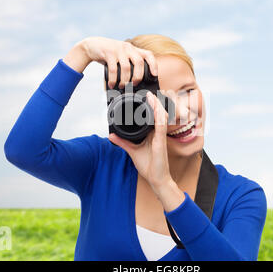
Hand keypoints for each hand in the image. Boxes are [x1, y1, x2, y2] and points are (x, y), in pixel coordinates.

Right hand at [63, 36, 157, 87]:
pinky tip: (111, 84)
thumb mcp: (122, 56)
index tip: (154, 75)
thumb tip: (137, 82)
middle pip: (139, 62)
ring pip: (126, 67)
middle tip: (134, 84)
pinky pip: (113, 69)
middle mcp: (128, 48)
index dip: (154, 65)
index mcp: (134, 49)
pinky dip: (113, 79)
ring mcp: (118, 49)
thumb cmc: (110, 54)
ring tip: (122, 86)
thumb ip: (130, 64)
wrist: (92, 45)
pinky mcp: (108, 52)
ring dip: (125, 80)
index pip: (149, 55)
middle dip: (138, 76)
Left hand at [109, 91, 184, 210]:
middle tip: (149, 92)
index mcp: (153, 134)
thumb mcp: (132, 151)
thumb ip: (123, 142)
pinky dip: (158, 117)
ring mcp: (160, 137)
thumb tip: (111, 135)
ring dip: (157, 105)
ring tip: (151, 96)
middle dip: (155, 102)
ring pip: (161, 117)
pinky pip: (161, 127)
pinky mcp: (161, 142)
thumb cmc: (149, 166)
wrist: (157, 179)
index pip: (152, 117)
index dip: (150, 107)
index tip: (144, 97)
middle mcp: (158, 134)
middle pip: (158, 114)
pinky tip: (156, 109)